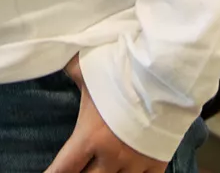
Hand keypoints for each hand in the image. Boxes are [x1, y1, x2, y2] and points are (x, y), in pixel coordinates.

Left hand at [41, 56, 165, 172]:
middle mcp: (111, 156)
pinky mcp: (158, 163)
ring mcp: (136, 163)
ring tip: (101, 170)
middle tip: (77, 169)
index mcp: (90, 136)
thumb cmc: (124, 69)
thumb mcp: (89, 66)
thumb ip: (71, 71)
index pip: (63, 168)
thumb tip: (53, 56)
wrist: (166, 73)